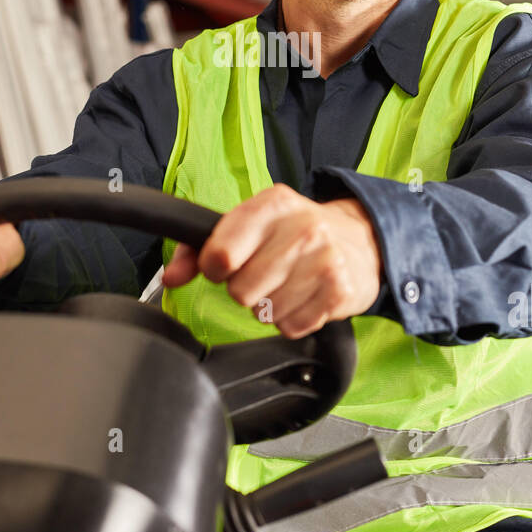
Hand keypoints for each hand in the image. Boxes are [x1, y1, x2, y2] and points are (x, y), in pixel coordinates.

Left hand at [162, 184, 382, 337]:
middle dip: (245, 290)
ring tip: (288, 284)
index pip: (221, 253)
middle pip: (241, 291)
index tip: (223, 266)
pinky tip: (305, 297)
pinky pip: (292, 326)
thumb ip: (201, 247)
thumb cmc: (295, 232)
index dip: (214, 268)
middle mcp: (302, 228)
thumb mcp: (251, 224)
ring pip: (265, 312)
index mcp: (273, 204)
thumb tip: (170, 277)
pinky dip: (293, 319)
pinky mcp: (339, 292)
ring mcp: (324, 260)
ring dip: (271, 306)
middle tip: (264, 275)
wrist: (362, 239)